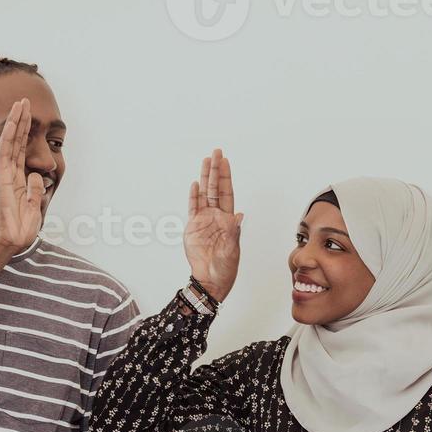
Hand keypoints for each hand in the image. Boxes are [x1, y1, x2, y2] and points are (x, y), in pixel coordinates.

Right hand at [0, 98, 45, 254]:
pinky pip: (5, 152)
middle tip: (24, 101)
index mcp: (18, 180)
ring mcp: (4, 174)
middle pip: (16, 142)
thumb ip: (35, 191)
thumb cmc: (18, 230)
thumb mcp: (34, 208)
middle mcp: (9, 174)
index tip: (29, 116)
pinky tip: (14, 120)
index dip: (25, 133)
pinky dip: (10, 135)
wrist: (8, 242)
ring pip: (10, 142)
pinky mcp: (2, 177)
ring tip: (21, 103)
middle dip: (21, 121)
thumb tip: (36, 176)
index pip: (21, 151)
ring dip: (16, 122)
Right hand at [183, 148, 242, 303]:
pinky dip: (193, 196)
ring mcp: (204, 220)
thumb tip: (239, 216)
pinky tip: (195, 185)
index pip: (226, 192)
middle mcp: (216, 216)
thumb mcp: (232, 250)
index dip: (226, 177)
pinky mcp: (193, 228)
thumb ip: (233, 232)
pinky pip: (192, 208)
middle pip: (215, 188)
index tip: (225, 161)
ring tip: (205, 161)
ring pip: (204, 194)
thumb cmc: (225, 268)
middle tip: (216, 152)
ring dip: (204, 178)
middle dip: (216, 170)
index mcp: (228, 219)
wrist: (210, 280)